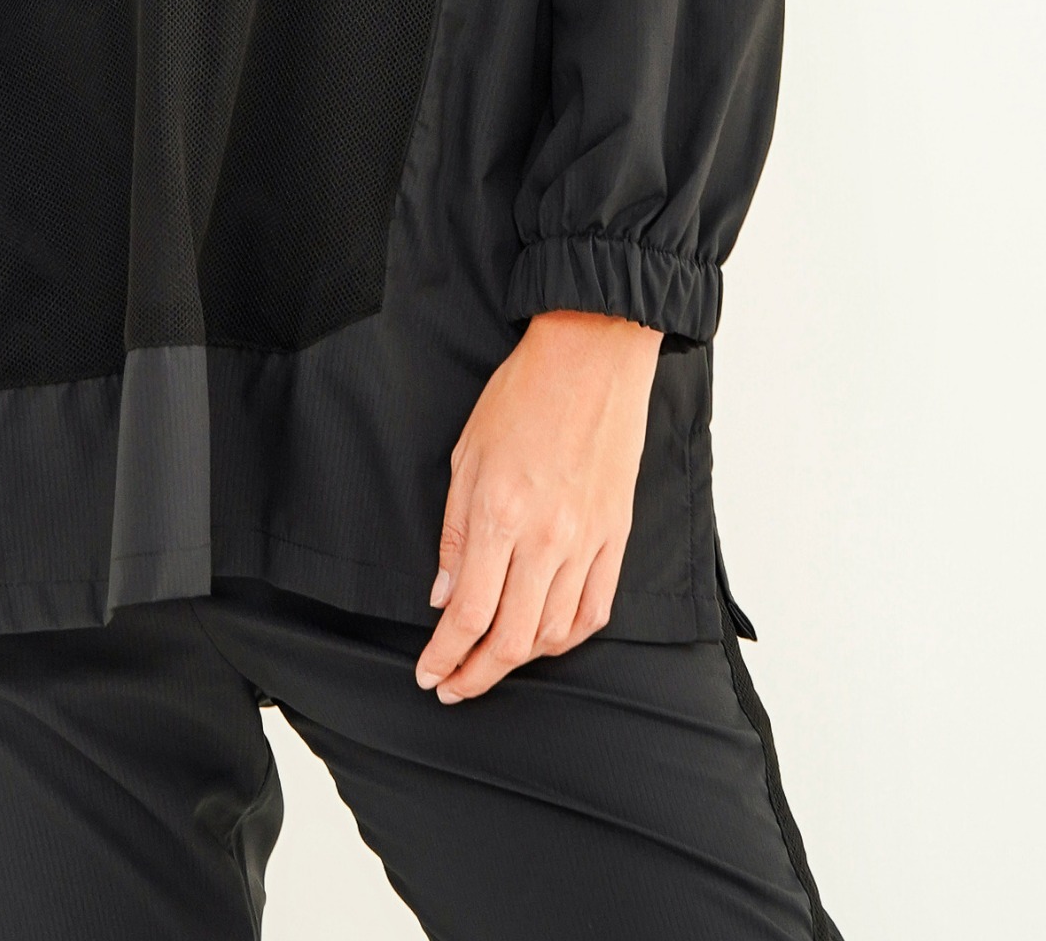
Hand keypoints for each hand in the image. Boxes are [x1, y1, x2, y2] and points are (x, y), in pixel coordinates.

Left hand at [415, 309, 662, 702]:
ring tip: (491, 663)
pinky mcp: (616, 537)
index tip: (429, 674)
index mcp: (500, 515)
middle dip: (476, 674)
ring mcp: (587, 542)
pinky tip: (544, 639)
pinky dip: (567, 637)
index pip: (468, 613)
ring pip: (552, 633)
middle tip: (453, 685)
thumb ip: (454, 531)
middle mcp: (546, 539)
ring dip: (517, 660)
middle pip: (510, 638)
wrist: (591, 358)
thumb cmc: (522, 395)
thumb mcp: (465, 455)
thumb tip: (445, 595)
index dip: (445, 655)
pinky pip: (594, 610)